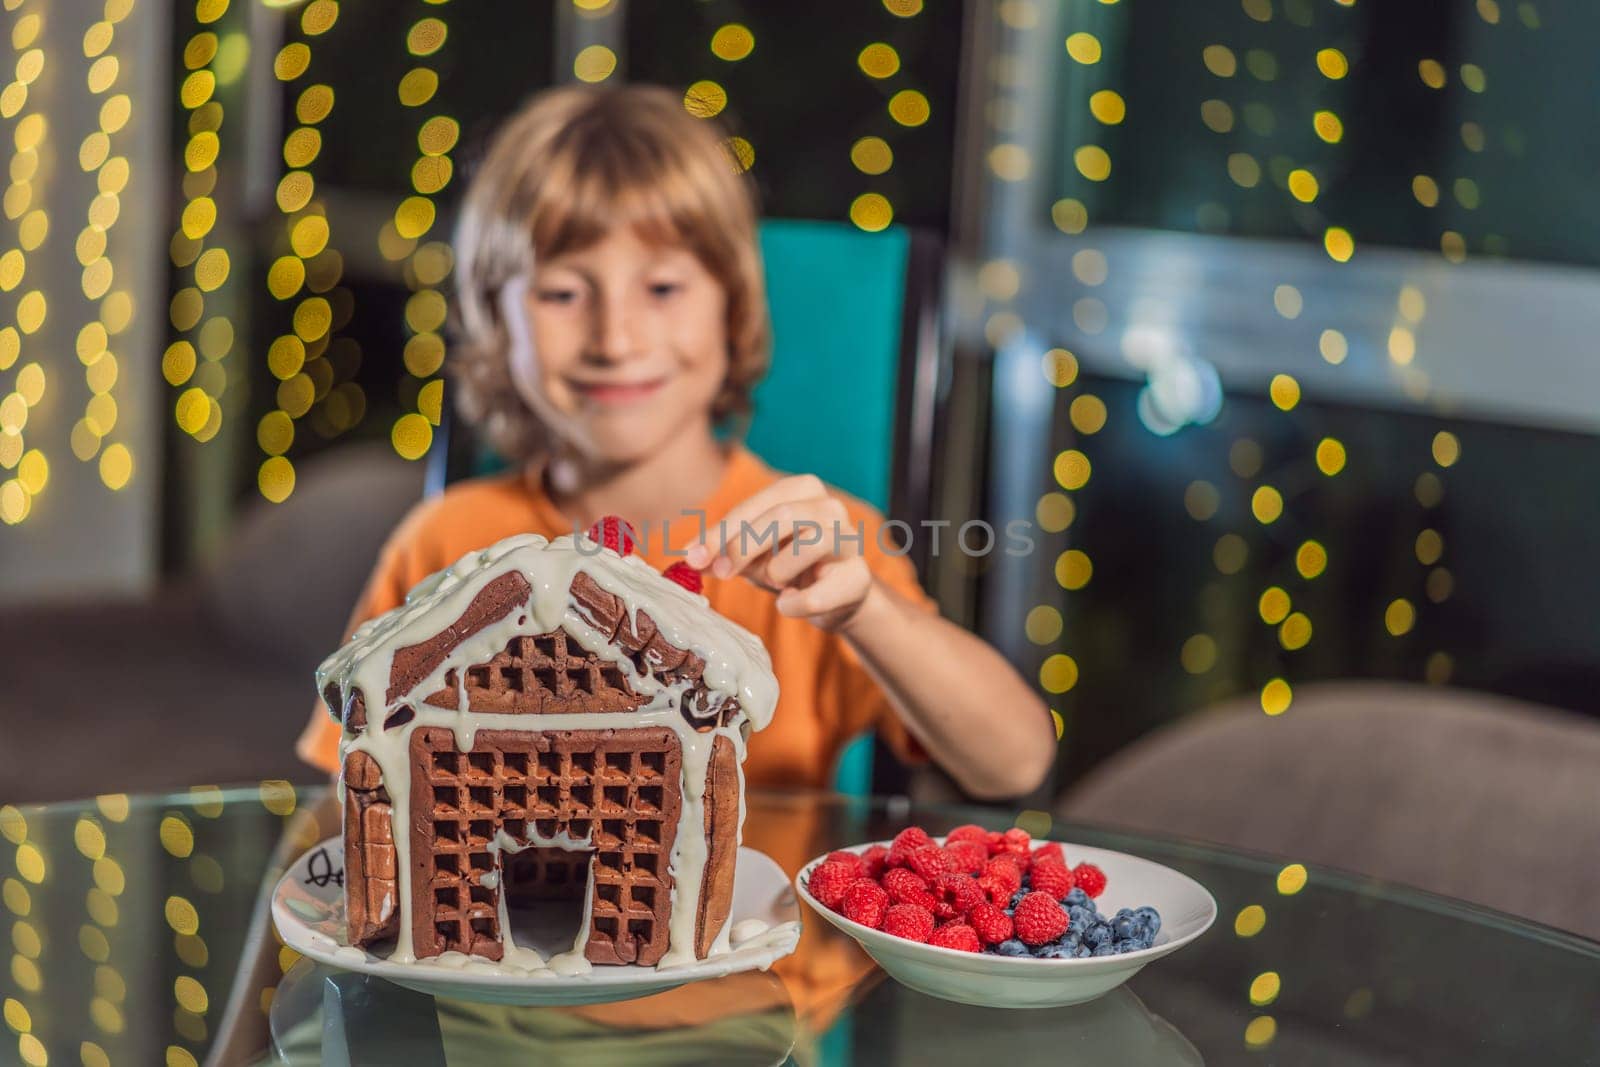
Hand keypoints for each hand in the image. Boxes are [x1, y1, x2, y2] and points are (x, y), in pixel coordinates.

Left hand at [685, 474, 873, 630]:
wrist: (836, 598)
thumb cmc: (789, 565)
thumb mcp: (752, 553)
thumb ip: (720, 551)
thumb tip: (689, 556)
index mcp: (803, 489)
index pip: (758, 503)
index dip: (723, 531)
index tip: (694, 556)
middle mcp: (831, 507)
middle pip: (782, 516)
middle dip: (743, 546)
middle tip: (720, 573)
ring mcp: (849, 541)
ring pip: (808, 545)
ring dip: (777, 571)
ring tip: (776, 583)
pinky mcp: (858, 578)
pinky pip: (819, 592)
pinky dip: (793, 603)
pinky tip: (788, 603)